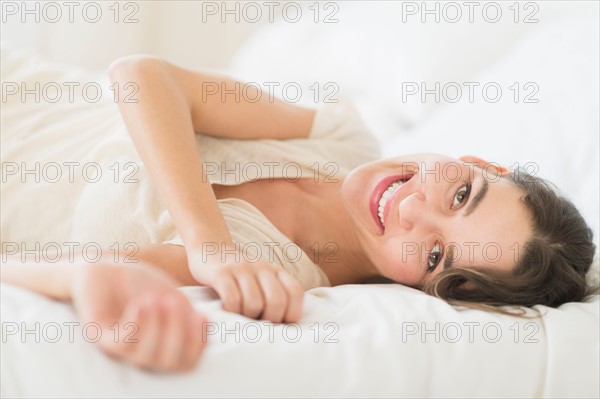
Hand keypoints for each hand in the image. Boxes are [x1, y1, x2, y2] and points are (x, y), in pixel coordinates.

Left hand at [70, 262, 206, 372]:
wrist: (109, 267)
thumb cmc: (143, 285)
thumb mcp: (174, 300)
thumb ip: (189, 318)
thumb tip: (205, 333)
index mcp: (165, 347)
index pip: (187, 362)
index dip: (199, 344)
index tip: (202, 316)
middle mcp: (145, 354)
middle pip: (170, 363)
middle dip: (177, 331)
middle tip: (172, 301)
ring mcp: (123, 349)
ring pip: (146, 357)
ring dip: (156, 326)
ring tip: (153, 299)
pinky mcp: (102, 339)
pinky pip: (123, 344)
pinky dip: (136, 324)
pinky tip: (139, 304)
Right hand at [187, 249, 303, 322]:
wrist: (209, 248)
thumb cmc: (238, 276)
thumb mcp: (262, 279)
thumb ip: (275, 295)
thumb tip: (284, 328)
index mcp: (276, 271)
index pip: (295, 292)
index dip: (292, 313)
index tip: (279, 322)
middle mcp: (262, 267)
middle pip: (277, 301)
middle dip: (269, 319)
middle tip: (258, 323)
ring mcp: (241, 269)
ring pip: (254, 303)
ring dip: (248, 317)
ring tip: (240, 316)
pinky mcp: (221, 273)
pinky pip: (232, 299)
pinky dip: (231, 311)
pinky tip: (227, 311)